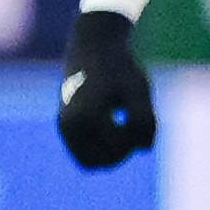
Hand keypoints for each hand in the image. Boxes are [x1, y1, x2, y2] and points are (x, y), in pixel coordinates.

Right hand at [58, 6, 157, 170]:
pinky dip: (102, 148)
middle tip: (133, 127)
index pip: (116, 150)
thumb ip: (145, 121)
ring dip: (111, 152)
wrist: (92, 46)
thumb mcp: (138, 91)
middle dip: (122, 151)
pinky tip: (113, 126)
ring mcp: (64, 128)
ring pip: (91, 162)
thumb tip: (143, 149)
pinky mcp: (66, 127)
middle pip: (100, 162)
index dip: (135, 141)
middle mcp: (67, 127)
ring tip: (123, 128)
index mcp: (83, 118)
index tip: (140, 118)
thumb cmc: (119, 68)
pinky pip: (85, 154)